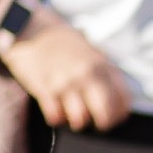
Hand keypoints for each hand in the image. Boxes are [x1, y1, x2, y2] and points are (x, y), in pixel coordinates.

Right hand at [1, 11, 132, 130]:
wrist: (29, 28)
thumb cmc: (61, 41)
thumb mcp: (91, 49)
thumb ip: (106, 70)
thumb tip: (119, 96)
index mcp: (102, 65)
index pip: (124, 100)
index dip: (120, 113)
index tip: (115, 115)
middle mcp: (87, 75)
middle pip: (105, 115)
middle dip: (102, 124)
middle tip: (96, 121)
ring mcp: (65, 83)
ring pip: (80, 120)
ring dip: (77, 121)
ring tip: (73, 114)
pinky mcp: (45, 89)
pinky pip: (56, 117)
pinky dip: (56, 117)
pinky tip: (55, 108)